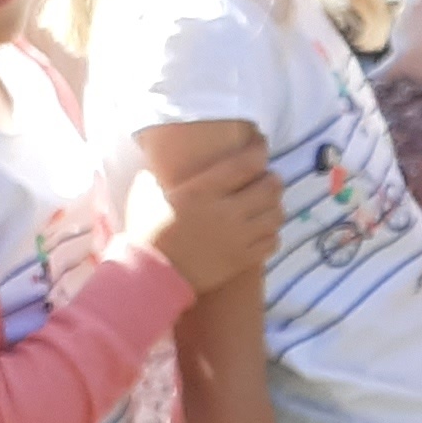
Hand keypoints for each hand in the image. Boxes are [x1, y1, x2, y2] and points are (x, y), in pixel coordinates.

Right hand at [127, 140, 282, 293]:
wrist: (150, 276)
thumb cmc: (145, 232)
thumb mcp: (146, 192)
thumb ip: (159, 171)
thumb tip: (159, 154)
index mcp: (203, 190)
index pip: (246, 163)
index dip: (259, 150)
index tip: (260, 146)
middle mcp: (226, 211)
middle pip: (270, 188)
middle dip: (273, 179)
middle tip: (268, 178)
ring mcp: (238, 237)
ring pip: (276, 215)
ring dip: (276, 206)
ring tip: (268, 204)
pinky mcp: (242, 259)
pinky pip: (272, 242)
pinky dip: (272, 233)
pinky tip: (263, 230)